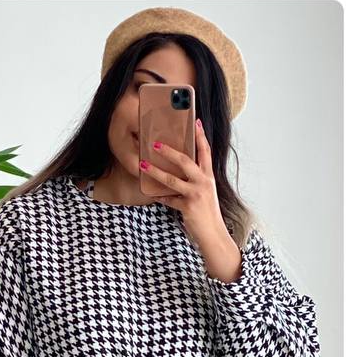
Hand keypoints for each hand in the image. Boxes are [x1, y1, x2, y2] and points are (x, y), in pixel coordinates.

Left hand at [141, 119, 242, 279]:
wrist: (213, 234)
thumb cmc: (207, 214)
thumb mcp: (205, 194)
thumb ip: (194, 182)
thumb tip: (177, 175)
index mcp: (209, 176)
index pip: (206, 151)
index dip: (200, 136)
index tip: (195, 121)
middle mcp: (204, 182)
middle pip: (186, 161)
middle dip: (170, 151)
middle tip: (155, 144)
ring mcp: (196, 194)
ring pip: (172, 179)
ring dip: (156, 172)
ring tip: (143, 165)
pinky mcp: (187, 206)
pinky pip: (168, 199)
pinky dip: (160, 197)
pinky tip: (151, 195)